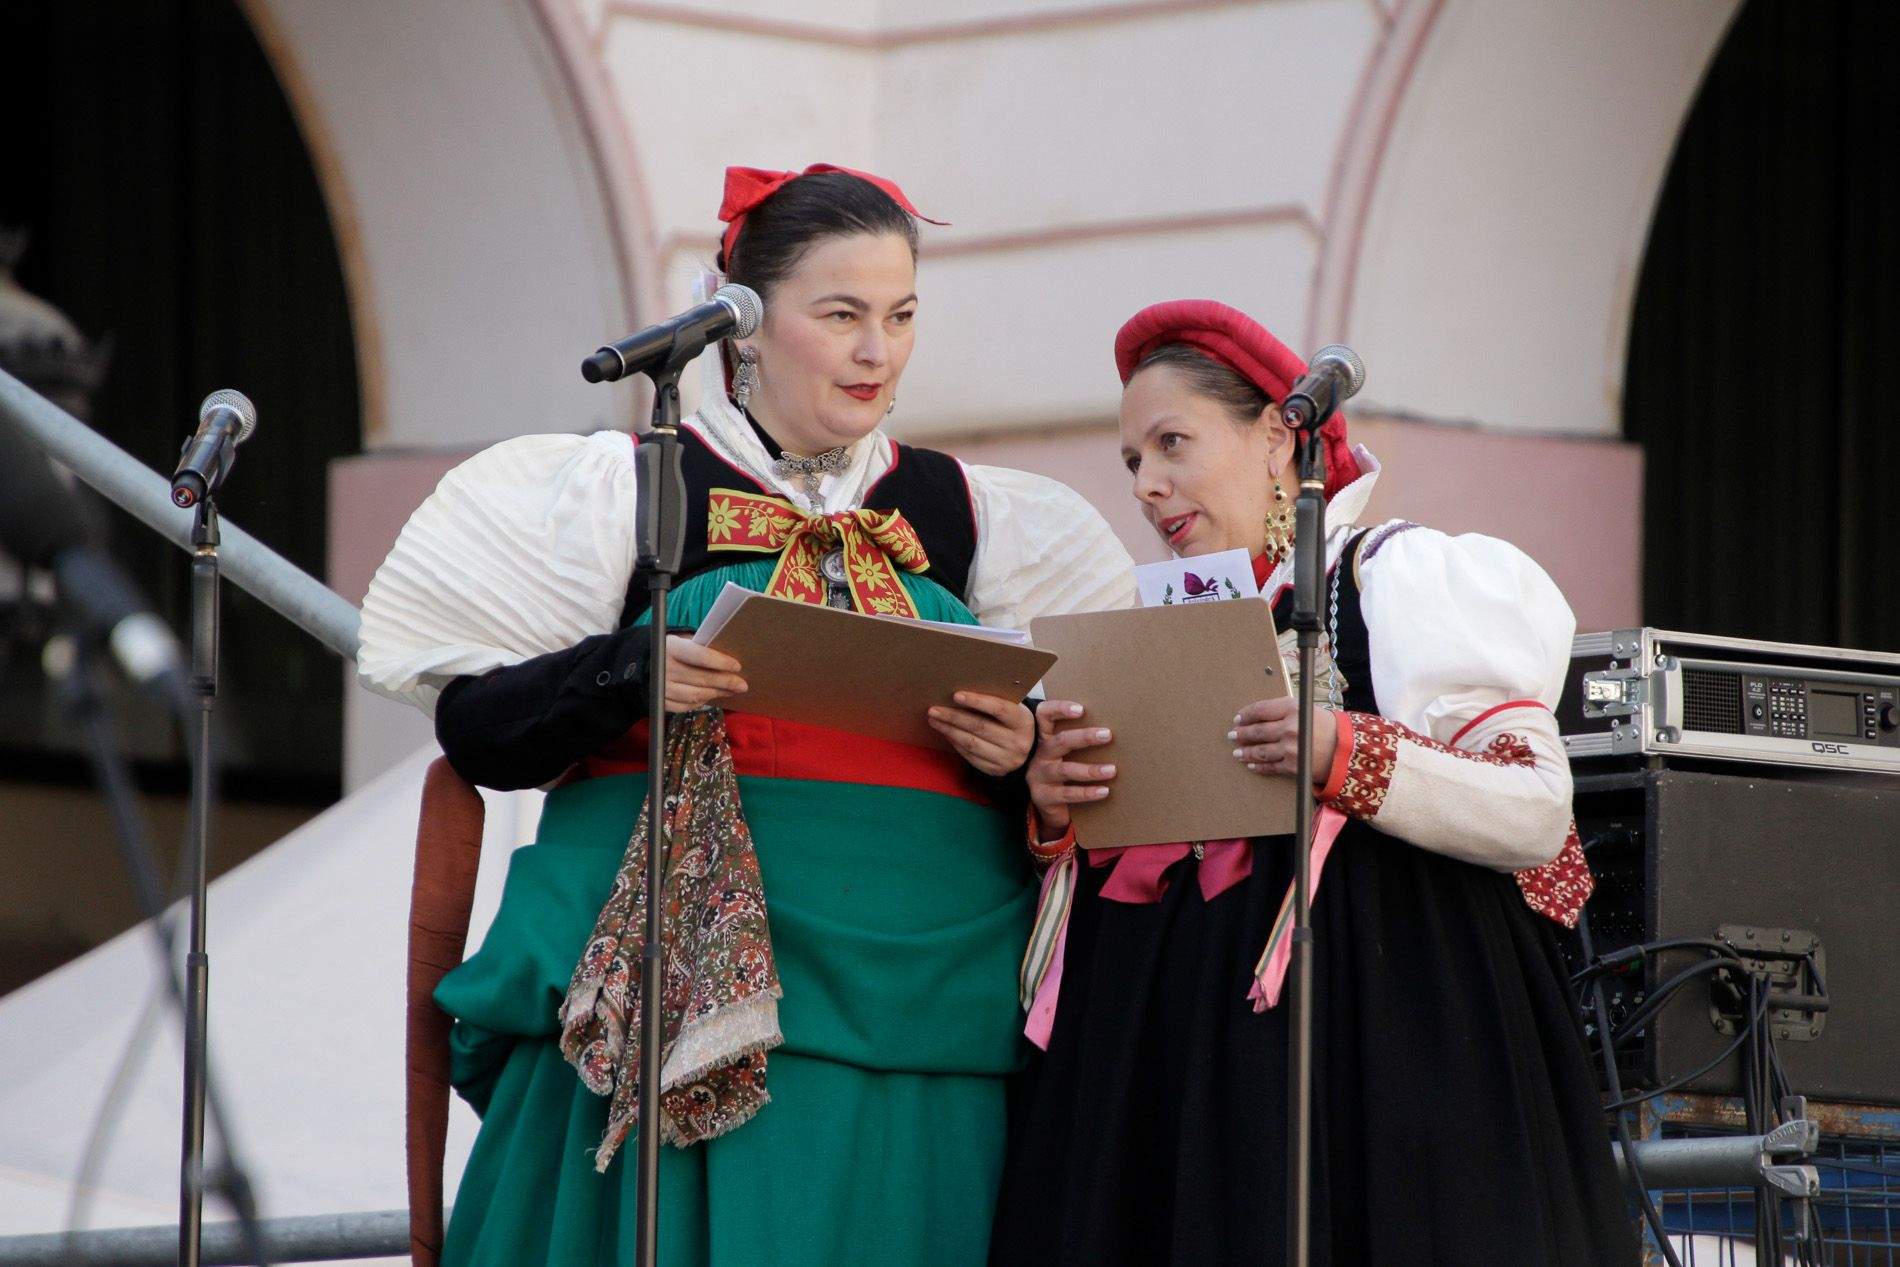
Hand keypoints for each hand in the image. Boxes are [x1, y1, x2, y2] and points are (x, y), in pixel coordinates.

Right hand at [663, 634, 747, 712]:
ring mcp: (662, 688)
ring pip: (696, 695)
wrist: (641, 664)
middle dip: (725, 682)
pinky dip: (702, 702)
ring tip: (731, 691)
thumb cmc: (670, 650)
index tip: (737, 666)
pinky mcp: (661, 702)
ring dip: (717, 694)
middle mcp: (664, 669)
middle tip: (742, 685)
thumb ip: (700, 647)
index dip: (721, 662)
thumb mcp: (681, 641)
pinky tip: (713, 697)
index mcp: (671, 648)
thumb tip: (728, 659)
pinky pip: (686, 706)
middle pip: (701, 679)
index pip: (701, 656)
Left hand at [928, 692, 1034, 776]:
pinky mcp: (995, 770)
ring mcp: (1006, 759)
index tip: (956, 695)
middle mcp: (1017, 742)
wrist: (1029, 749)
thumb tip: (960, 694)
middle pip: (980, 727)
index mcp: (1023, 722)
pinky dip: (955, 743)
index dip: (977, 701)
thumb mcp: (1014, 709)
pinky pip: (969, 756)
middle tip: (934, 709)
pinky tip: (946, 733)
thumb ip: (996, 701)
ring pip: (971, 743)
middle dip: (954, 717)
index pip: (999, 709)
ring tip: (934, 720)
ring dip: (949, 730)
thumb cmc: (1013, 721)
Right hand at [1025, 700, 1115, 837]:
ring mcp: (1040, 776)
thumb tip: (1114, 733)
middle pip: (1061, 741)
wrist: (1047, 807)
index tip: (1081, 709)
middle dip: (1085, 737)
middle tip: (1108, 735)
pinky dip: (1087, 792)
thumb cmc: (1063, 775)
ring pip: (1066, 770)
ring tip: (1112, 770)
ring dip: (1091, 770)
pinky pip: (1068, 794)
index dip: (1059, 709)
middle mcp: (1041, 754)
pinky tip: (1104, 791)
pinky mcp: (1044, 797)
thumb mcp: (1066, 755)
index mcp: (1046, 738)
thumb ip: (1080, 742)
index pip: (1045, 715)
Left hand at [1231, 696, 1336, 784]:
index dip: (1246, 715)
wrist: (1348, 750)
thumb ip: (1285, 711)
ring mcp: (1290, 748)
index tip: (1238, 718)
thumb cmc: (1328, 727)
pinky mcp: (1292, 766)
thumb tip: (1261, 716)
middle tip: (1232, 735)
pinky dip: (1258, 766)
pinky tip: (1251, 765)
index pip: (1261, 710)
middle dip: (1241, 734)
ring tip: (1237, 752)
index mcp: (1293, 708)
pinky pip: (1270, 766)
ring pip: (1260, 750)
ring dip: (1245, 752)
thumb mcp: (1308, 710)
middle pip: (1257, 731)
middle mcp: (1289, 728)